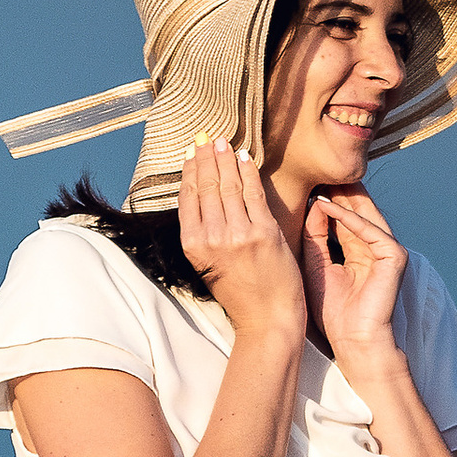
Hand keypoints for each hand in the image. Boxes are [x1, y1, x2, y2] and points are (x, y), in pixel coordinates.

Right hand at [177, 143, 306, 342]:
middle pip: (206, 186)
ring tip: (222, 142)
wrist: (268, 318)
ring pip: (228, 185)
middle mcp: (212, 238)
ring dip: (224, 159)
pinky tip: (245, 157)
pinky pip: (254, 193)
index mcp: (193, 246)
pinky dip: (248, 171)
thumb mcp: (209, 266)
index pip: (188, 197)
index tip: (192, 153)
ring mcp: (238, 234)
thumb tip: (200, 196)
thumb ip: (203, 234)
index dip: (189, 171)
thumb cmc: (240, 293)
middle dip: (205, 158)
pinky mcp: (264, 232)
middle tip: (206, 138)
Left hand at [302, 186, 407, 377]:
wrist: (353, 342)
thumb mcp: (317, 266)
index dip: (327, 198)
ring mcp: (389, 251)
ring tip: (321, 177)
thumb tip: (313, 204)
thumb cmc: (334, 313)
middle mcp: (376, 247)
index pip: (344, 217)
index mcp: (360, 250)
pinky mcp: (395, 257)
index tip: (305, 180)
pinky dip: (349, 218)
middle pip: (356, 210)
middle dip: (337, 189)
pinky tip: (329, 205)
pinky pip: (370, 230)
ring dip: (343, 196)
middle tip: (314, 168)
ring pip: (365, 214)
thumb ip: (316, 236)